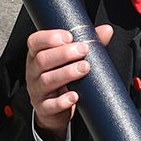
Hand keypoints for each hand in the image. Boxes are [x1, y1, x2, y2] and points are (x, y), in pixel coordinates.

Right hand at [24, 26, 114, 140]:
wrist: (54, 109)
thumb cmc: (61, 78)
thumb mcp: (69, 60)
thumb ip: (86, 43)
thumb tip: (106, 30)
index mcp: (37, 55)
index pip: (35, 41)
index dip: (49, 37)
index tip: (69, 36)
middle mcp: (33, 72)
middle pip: (42, 60)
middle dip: (63, 54)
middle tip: (83, 50)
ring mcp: (37, 90)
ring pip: (46, 81)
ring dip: (66, 73)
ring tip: (84, 68)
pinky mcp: (43, 108)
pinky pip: (49, 105)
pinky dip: (62, 101)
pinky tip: (74, 96)